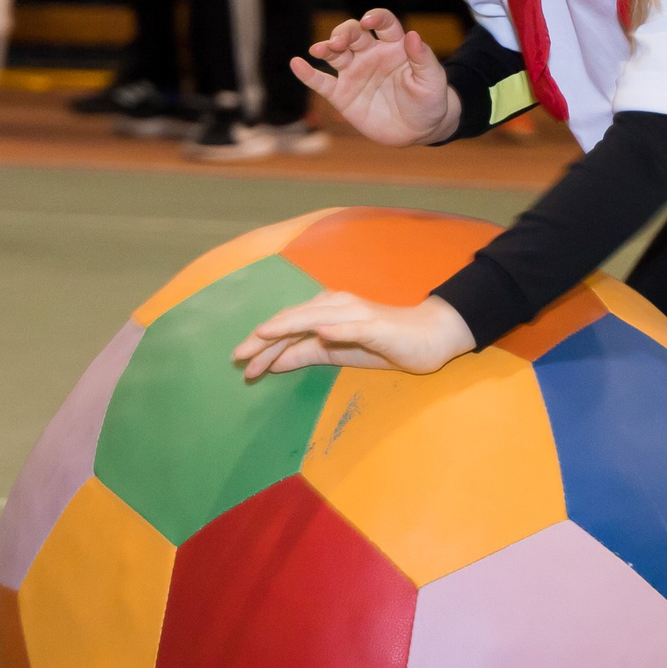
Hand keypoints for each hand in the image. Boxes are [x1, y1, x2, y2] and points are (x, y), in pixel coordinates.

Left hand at [233, 291, 474, 381]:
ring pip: (315, 317)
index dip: (262, 343)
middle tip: (238, 355)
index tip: (240, 361)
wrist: (429, 336)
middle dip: (264, 337)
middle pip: (293, 319)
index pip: (287, 326)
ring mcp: (356, 313)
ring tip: (262, 336)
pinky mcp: (377, 326)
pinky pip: (353, 326)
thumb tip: (272, 362)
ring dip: (288, 328)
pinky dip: (335, 327)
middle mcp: (336, 305)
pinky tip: (319, 330)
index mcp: (325, 310)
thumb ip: (305, 353)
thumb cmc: (383, 343)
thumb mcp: (336, 353)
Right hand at [292, 9, 461, 144]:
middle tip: (338, 43)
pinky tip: (297, 64)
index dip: (375, 18)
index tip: (368, 21)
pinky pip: (322, 82)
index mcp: (394, 45)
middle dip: (343, 34)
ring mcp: (355, 73)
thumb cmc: (430, 101)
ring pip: (335, 54)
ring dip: (325, 48)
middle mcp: (371, 54)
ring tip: (318, 50)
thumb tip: (414, 35)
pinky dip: (308, 74)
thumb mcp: (432, 81)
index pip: (382, 23)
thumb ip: (423, 59)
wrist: (419, 130)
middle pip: (353, 34)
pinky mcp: (343, 95)